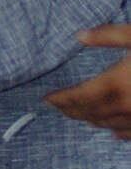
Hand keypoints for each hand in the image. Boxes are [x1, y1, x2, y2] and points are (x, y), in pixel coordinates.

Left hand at [45, 25, 130, 139]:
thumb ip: (108, 36)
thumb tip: (80, 36)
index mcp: (117, 83)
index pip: (80, 96)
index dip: (61, 99)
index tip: (47, 99)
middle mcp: (125, 105)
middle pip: (90, 113)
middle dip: (71, 110)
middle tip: (58, 106)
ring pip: (108, 125)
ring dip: (91, 119)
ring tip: (79, 113)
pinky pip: (128, 133)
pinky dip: (116, 130)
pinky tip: (112, 131)